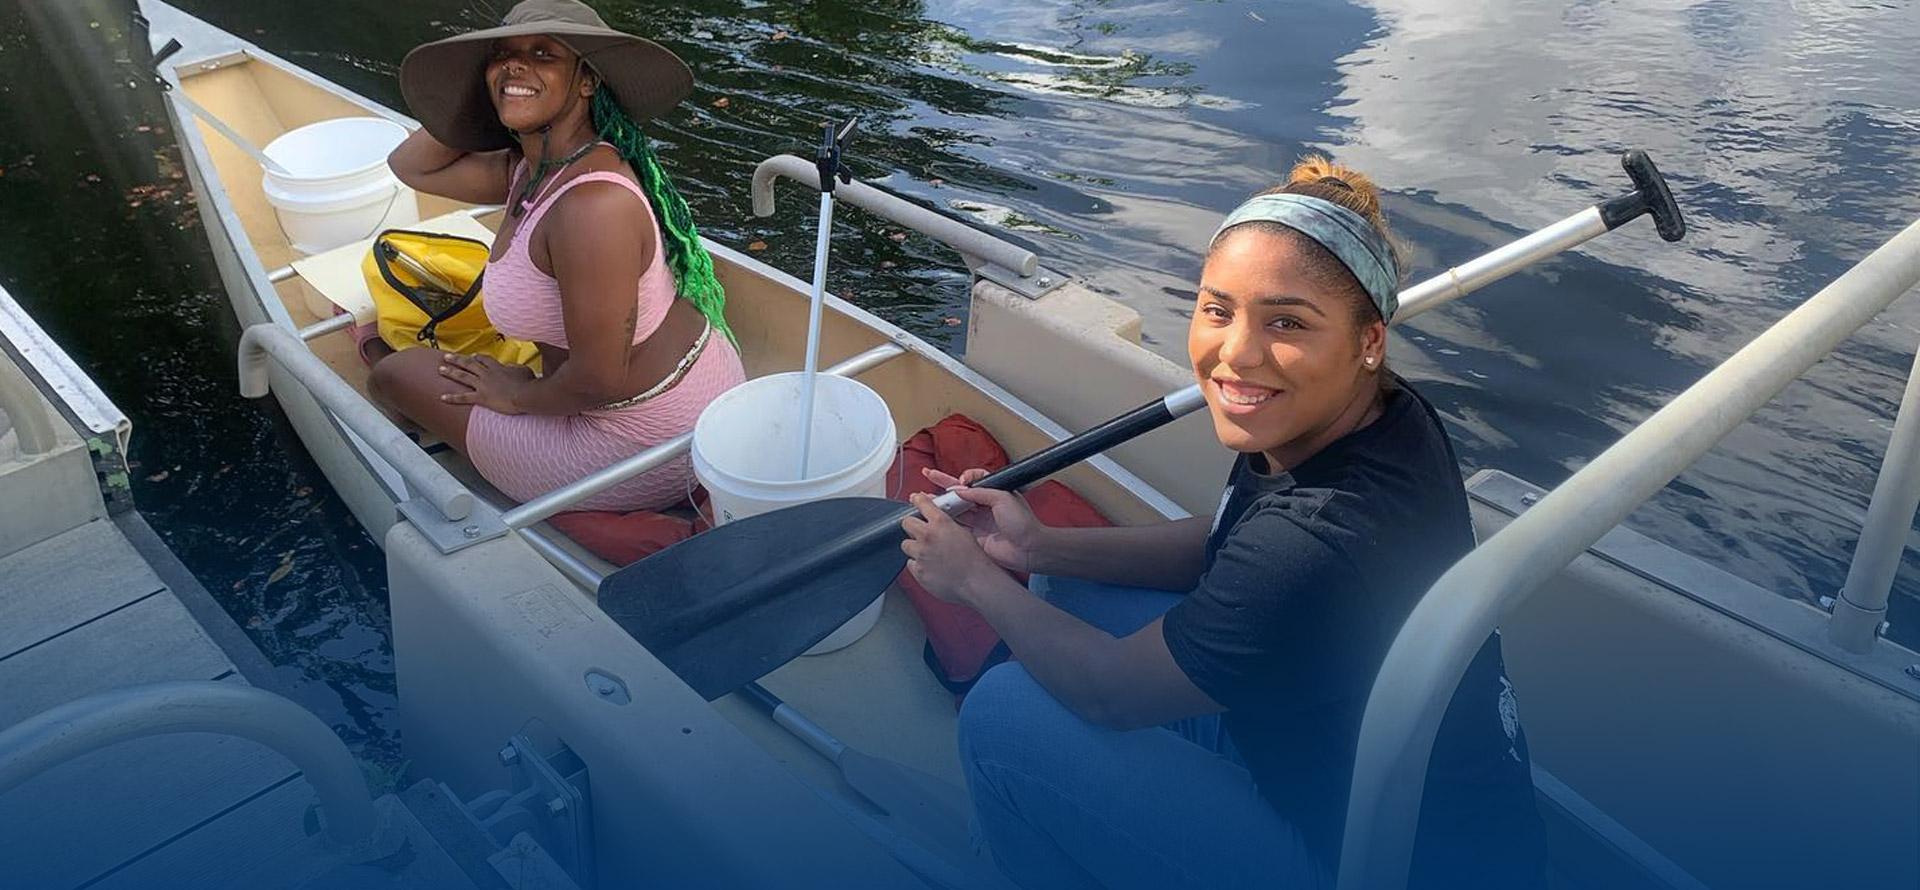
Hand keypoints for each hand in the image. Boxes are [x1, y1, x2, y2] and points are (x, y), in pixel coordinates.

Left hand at [437, 352, 534, 414]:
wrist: (525, 395)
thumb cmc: (527, 384)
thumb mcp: (524, 370)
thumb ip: (515, 367)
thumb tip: (511, 367)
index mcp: (497, 367)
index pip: (484, 359)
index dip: (476, 357)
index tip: (472, 356)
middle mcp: (487, 374)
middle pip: (469, 364)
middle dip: (457, 359)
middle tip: (447, 357)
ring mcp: (482, 385)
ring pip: (463, 376)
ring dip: (450, 372)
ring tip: (441, 369)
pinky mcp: (481, 397)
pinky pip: (464, 397)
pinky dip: (452, 398)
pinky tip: (442, 397)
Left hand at [901, 491, 1008, 605]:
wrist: (976, 582)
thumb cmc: (975, 559)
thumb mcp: (964, 532)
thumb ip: (947, 524)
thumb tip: (938, 520)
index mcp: (941, 523)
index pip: (922, 504)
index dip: (918, 500)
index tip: (915, 499)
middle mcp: (927, 536)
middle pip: (906, 523)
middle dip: (912, 526)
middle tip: (919, 531)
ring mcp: (921, 554)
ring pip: (906, 545)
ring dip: (914, 547)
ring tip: (926, 553)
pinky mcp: (918, 571)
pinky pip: (911, 564)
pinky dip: (918, 565)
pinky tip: (930, 566)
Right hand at [922, 467, 1044, 573]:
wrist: (1028, 548)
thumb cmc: (1022, 522)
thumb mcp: (1003, 499)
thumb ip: (979, 493)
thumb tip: (959, 490)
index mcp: (993, 493)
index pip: (973, 480)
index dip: (963, 478)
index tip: (960, 481)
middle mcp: (984, 505)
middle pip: (960, 492)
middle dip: (943, 483)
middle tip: (927, 474)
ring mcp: (978, 521)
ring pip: (955, 509)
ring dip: (939, 502)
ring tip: (922, 496)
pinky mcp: (973, 536)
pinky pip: (956, 526)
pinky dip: (943, 521)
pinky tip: (931, 516)